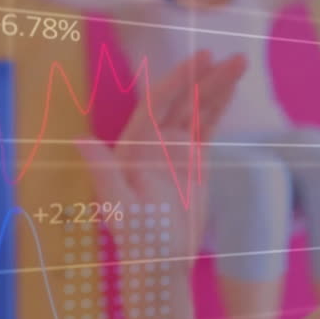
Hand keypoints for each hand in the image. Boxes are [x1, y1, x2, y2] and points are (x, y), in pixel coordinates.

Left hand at [76, 50, 246, 269]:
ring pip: (197, 109)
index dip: (179, 81)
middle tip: (227, 55)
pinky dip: (219, 105)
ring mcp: (172, 148)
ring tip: (240, 62)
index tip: (201, 61)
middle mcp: (150, 141)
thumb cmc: (139, 241)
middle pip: (180, 100)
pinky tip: (232, 87)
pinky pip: (206, 125)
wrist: (162, 263)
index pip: (157, 104)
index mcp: (132, 146)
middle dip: (204, 77)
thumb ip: (103, 172)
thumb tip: (78, 140)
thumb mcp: (121, 208)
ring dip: (217, 86)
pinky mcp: (192, 159)